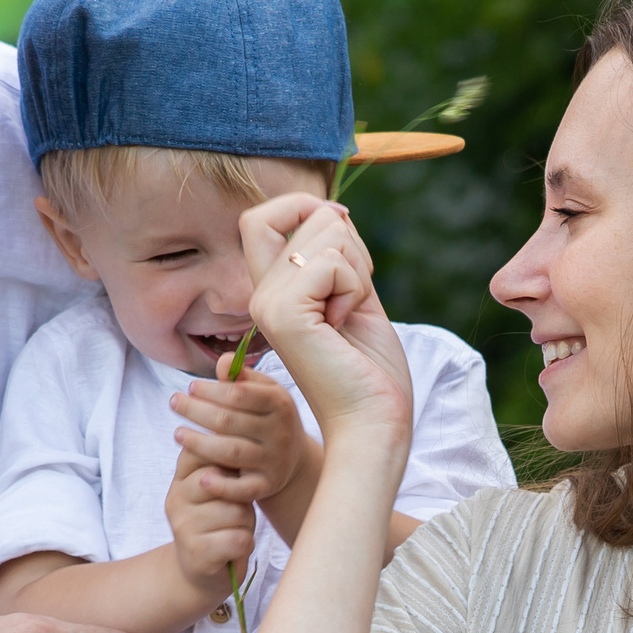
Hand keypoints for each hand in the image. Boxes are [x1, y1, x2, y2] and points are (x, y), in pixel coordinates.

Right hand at [164, 443, 259, 597]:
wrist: (200, 573)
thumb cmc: (218, 524)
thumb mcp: (218, 490)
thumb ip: (223, 466)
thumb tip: (239, 436)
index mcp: (180, 480)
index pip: (204, 453)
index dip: (228, 463)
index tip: (232, 478)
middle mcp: (176, 500)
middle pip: (224, 482)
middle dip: (241, 497)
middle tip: (235, 511)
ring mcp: (184, 528)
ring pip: (236, 512)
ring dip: (245, 523)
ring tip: (233, 530)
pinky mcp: (198, 554)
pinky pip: (239, 539)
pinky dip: (245, 545)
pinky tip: (233, 548)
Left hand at [171, 366, 311, 510]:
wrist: (293, 459)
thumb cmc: (269, 417)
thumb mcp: (264, 391)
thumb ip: (242, 376)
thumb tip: (221, 364)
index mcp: (279, 403)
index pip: (239, 394)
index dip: (211, 390)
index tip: (190, 387)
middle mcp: (279, 432)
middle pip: (229, 422)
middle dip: (196, 411)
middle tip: (174, 403)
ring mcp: (274, 461)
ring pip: (231, 453)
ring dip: (199, 444)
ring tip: (177, 434)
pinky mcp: (267, 486)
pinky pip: (242, 489)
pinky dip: (222, 486)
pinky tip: (201, 478)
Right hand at [239, 194, 412, 445]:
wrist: (372, 423)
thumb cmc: (370, 371)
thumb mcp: (355, 297)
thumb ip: (338, 257)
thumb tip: (334, 210)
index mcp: (272, 293)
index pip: (259, 217)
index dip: (304, 208)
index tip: (342, 240)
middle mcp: (260, 295)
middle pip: (306, 213)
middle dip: (351, 245)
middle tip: (353, 299)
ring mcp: (267, 304)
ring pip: (326, 230)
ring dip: (357, 270)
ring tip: (348, 317)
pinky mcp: (284, 315)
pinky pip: (332, 262)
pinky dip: (355, 287)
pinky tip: (345, 324)